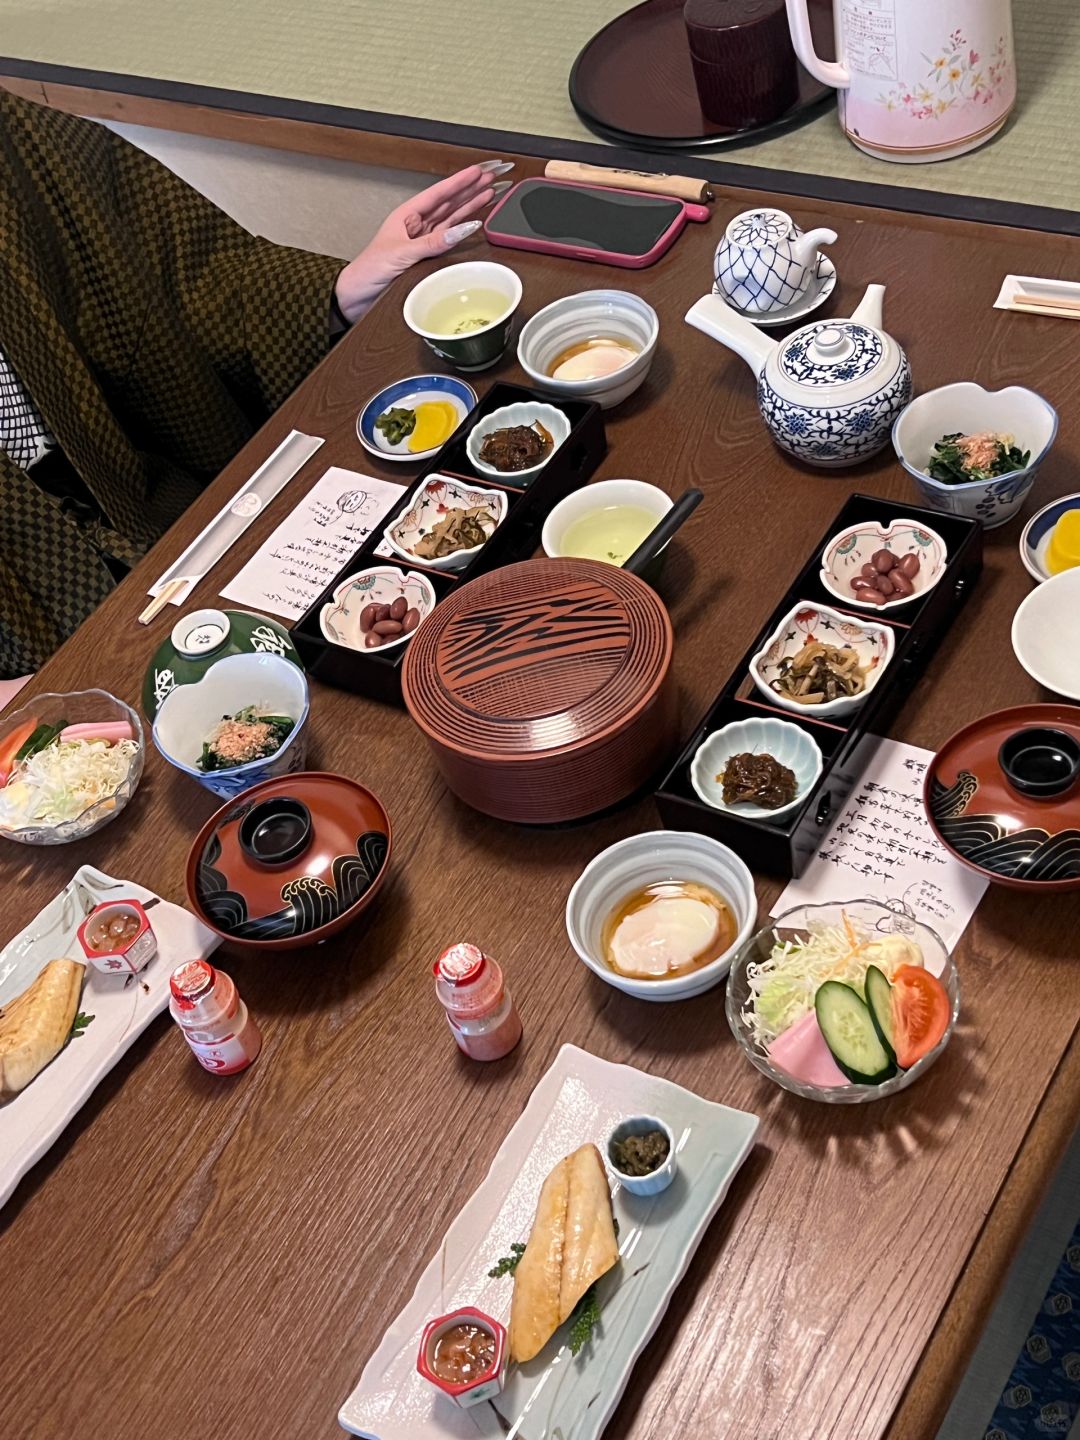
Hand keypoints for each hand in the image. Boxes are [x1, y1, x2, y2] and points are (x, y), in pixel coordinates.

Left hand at [333, 160, 513, 323]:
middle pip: (448, 202)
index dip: (458, 182)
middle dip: (469, 189)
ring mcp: (422, 240)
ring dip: (470, 206)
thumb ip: (431, 243)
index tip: (477, 171)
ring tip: (489, 193)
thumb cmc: (369, 271)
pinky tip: (475, 221)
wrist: (357, 295)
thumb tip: (459, 232)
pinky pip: (448, 238)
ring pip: (451, 218)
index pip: (438, 194)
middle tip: (491, 177)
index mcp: (406, 215)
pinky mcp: (425, 256)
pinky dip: (462, 230)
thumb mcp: (401, 254)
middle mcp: (416, 225)